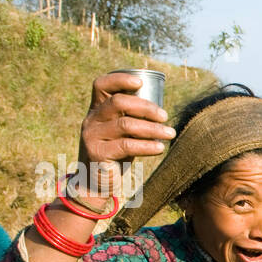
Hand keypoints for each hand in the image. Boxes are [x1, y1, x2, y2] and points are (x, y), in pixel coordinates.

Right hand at [76, 72, 176, 193]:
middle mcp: (91, 120)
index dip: (120, 79)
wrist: (96, 182)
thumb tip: (162, 112)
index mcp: (96, 109)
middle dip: (145, 107)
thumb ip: (132, 120)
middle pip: (118, 103)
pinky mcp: (98, 154)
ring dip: (152, 128)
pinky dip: (147, 146)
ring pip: (125, 125)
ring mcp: (92, 136)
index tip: (141, 82)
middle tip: (165, 116)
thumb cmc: (115, 154)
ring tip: (170, 133)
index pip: (101, 85)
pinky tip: (160, 148)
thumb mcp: (121, 133)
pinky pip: (126, 146)